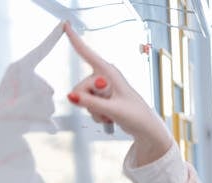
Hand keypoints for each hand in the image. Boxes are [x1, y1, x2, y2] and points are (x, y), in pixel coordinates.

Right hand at [63, 21, 173, 165]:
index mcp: (109, 72)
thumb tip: (71, 96)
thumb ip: (90, 103)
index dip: (75, 40)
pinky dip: (97, 114)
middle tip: (109, 106)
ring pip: (83, 98)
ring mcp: (103, 89)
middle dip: (90, 100)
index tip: (65, 25)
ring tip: (112, 112)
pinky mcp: (102, 99)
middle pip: (80, 87)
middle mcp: (105, 77)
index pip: (87, 53)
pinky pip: (88, 106)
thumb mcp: (112, 109)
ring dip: (94, 110)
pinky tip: (110, 116)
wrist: (146, 129)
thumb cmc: (136, 116)